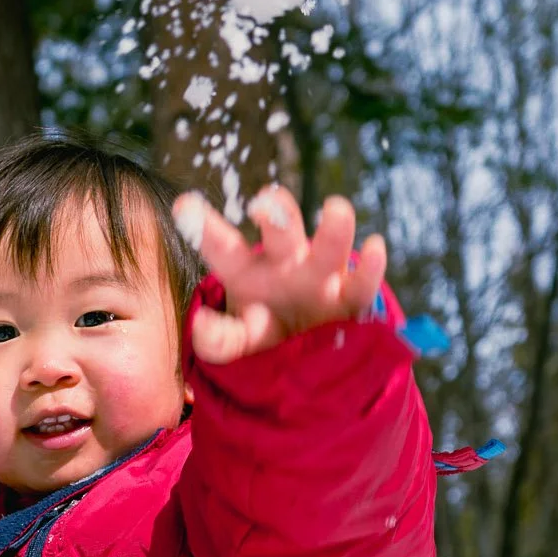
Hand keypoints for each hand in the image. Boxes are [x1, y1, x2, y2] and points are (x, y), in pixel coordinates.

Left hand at [176, 187, 386, 364]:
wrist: (307, 351)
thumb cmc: (264, 333)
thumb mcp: (238, 340)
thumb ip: (218, 339)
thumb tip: (200, 326)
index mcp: (246, 271)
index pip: (223, 248)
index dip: (204, 228)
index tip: (184, 207)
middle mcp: (285, 262)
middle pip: (280, 233)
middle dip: (275, 215)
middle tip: (263, 204)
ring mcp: (321, 275)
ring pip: (329, 248)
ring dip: (333, 230)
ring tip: (337, 209)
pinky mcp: (351, 297)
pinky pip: (362, 283)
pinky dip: (370, 267)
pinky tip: (373, 247)